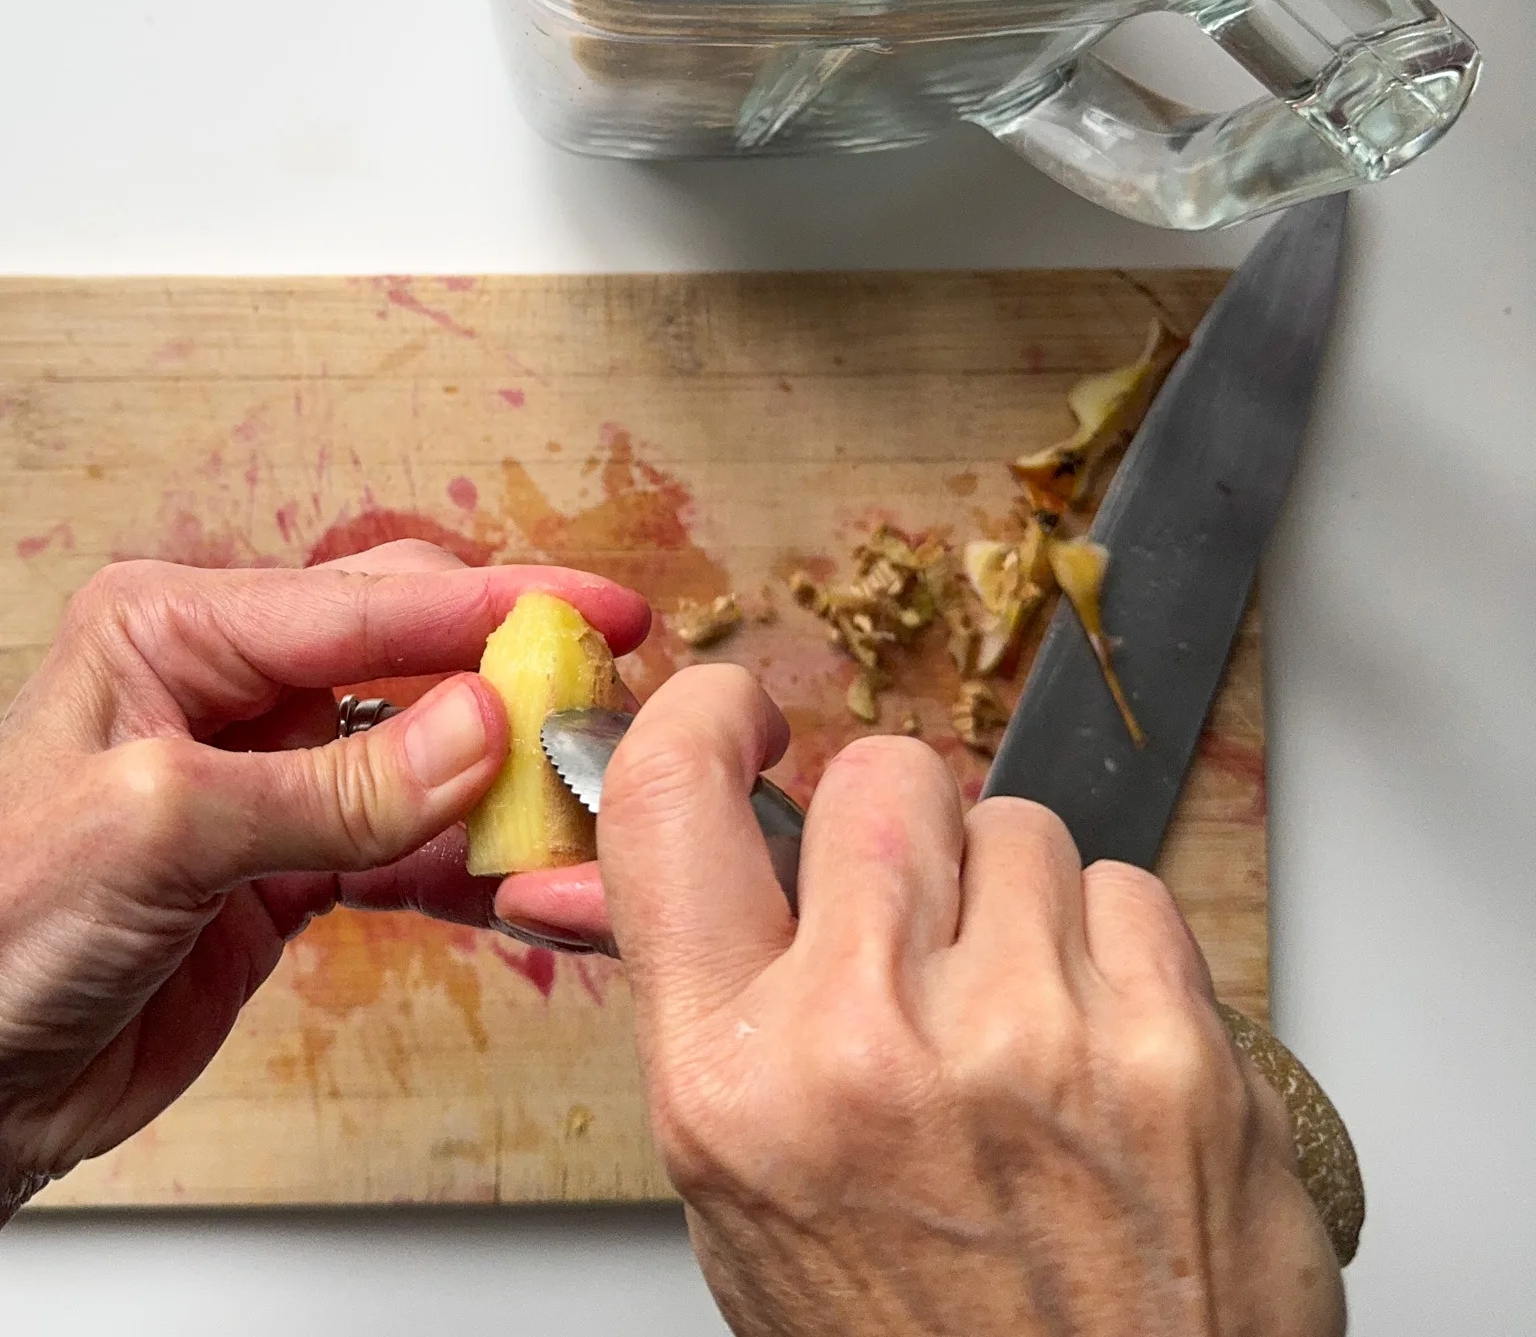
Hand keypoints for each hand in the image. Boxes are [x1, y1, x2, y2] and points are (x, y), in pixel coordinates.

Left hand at [0, 542, 647, 1216]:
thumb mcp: (163, 834)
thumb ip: (335, 786)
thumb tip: (482, 725)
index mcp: (173, 629)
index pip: (367, 600)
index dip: (494, 604)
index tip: (597, 609)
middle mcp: (224, 684)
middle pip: (406, 648)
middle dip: (504, 673)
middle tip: (598, 696)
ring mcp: (263, 771)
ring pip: (419, 743)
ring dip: (493, 774)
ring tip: (570, 791)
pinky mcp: (288, 858)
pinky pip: (403, 836)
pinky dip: (461, 855)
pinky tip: (510, 874)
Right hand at [593, 664, 1343, 1336]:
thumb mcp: (750, 1197)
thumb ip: (709, 1007)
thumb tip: (626, 861)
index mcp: (735, 1088)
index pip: (674, 806)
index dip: (698, 720)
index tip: (736, 713)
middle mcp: (871, 1051)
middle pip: (885, 779)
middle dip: (904, 832)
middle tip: (919, 923)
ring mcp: (1030, 1038)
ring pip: (1018, 826)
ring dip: (1016, 902)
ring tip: (1017, 1026)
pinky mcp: (1168, 1046)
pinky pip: (1126, 888)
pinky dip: (1114, 951)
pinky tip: (1098, 1052)